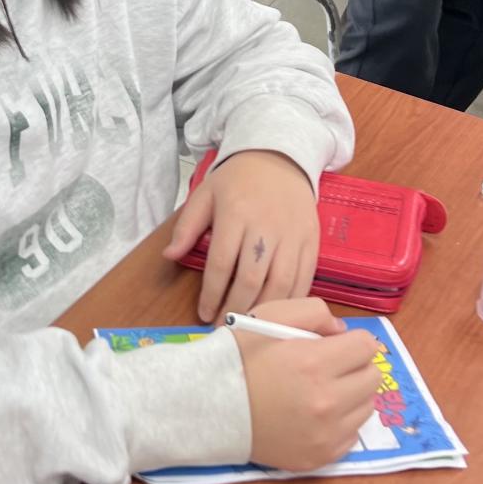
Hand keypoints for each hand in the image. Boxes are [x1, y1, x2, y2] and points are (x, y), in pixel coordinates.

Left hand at [163, 150, 319, 321]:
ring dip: (264, 311)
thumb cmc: (239, 178)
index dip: (211, 294)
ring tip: (250, 325)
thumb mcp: (206, 193)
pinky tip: (279, 313)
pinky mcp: (312, 240)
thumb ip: (187, 226)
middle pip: (251, 279)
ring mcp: (293, 235)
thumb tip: (169, 256)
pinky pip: (305, 278)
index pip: (221, 264)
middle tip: (225, 326)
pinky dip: (292, 301)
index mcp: (236, 214)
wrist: (281, 156)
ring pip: (281, 283)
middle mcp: (266, 226)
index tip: (204, 314)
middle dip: (235, 309)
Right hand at [234, 298, 383, 471]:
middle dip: (355, 366)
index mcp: (314, 363)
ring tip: (321, 390)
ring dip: (351, 394)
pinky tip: (316, 415)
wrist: (209, 407)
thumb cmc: (239, 358)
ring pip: (366, 407)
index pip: (366, 346)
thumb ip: (314, 311)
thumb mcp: (270, 315)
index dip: (351, 341)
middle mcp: (326, 402)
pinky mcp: (321, 456)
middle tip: (329, 367)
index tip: (334, 345)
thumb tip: (343, 332)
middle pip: (372, 377)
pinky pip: (352, 434)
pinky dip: (341, 422)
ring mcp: (325, 434)